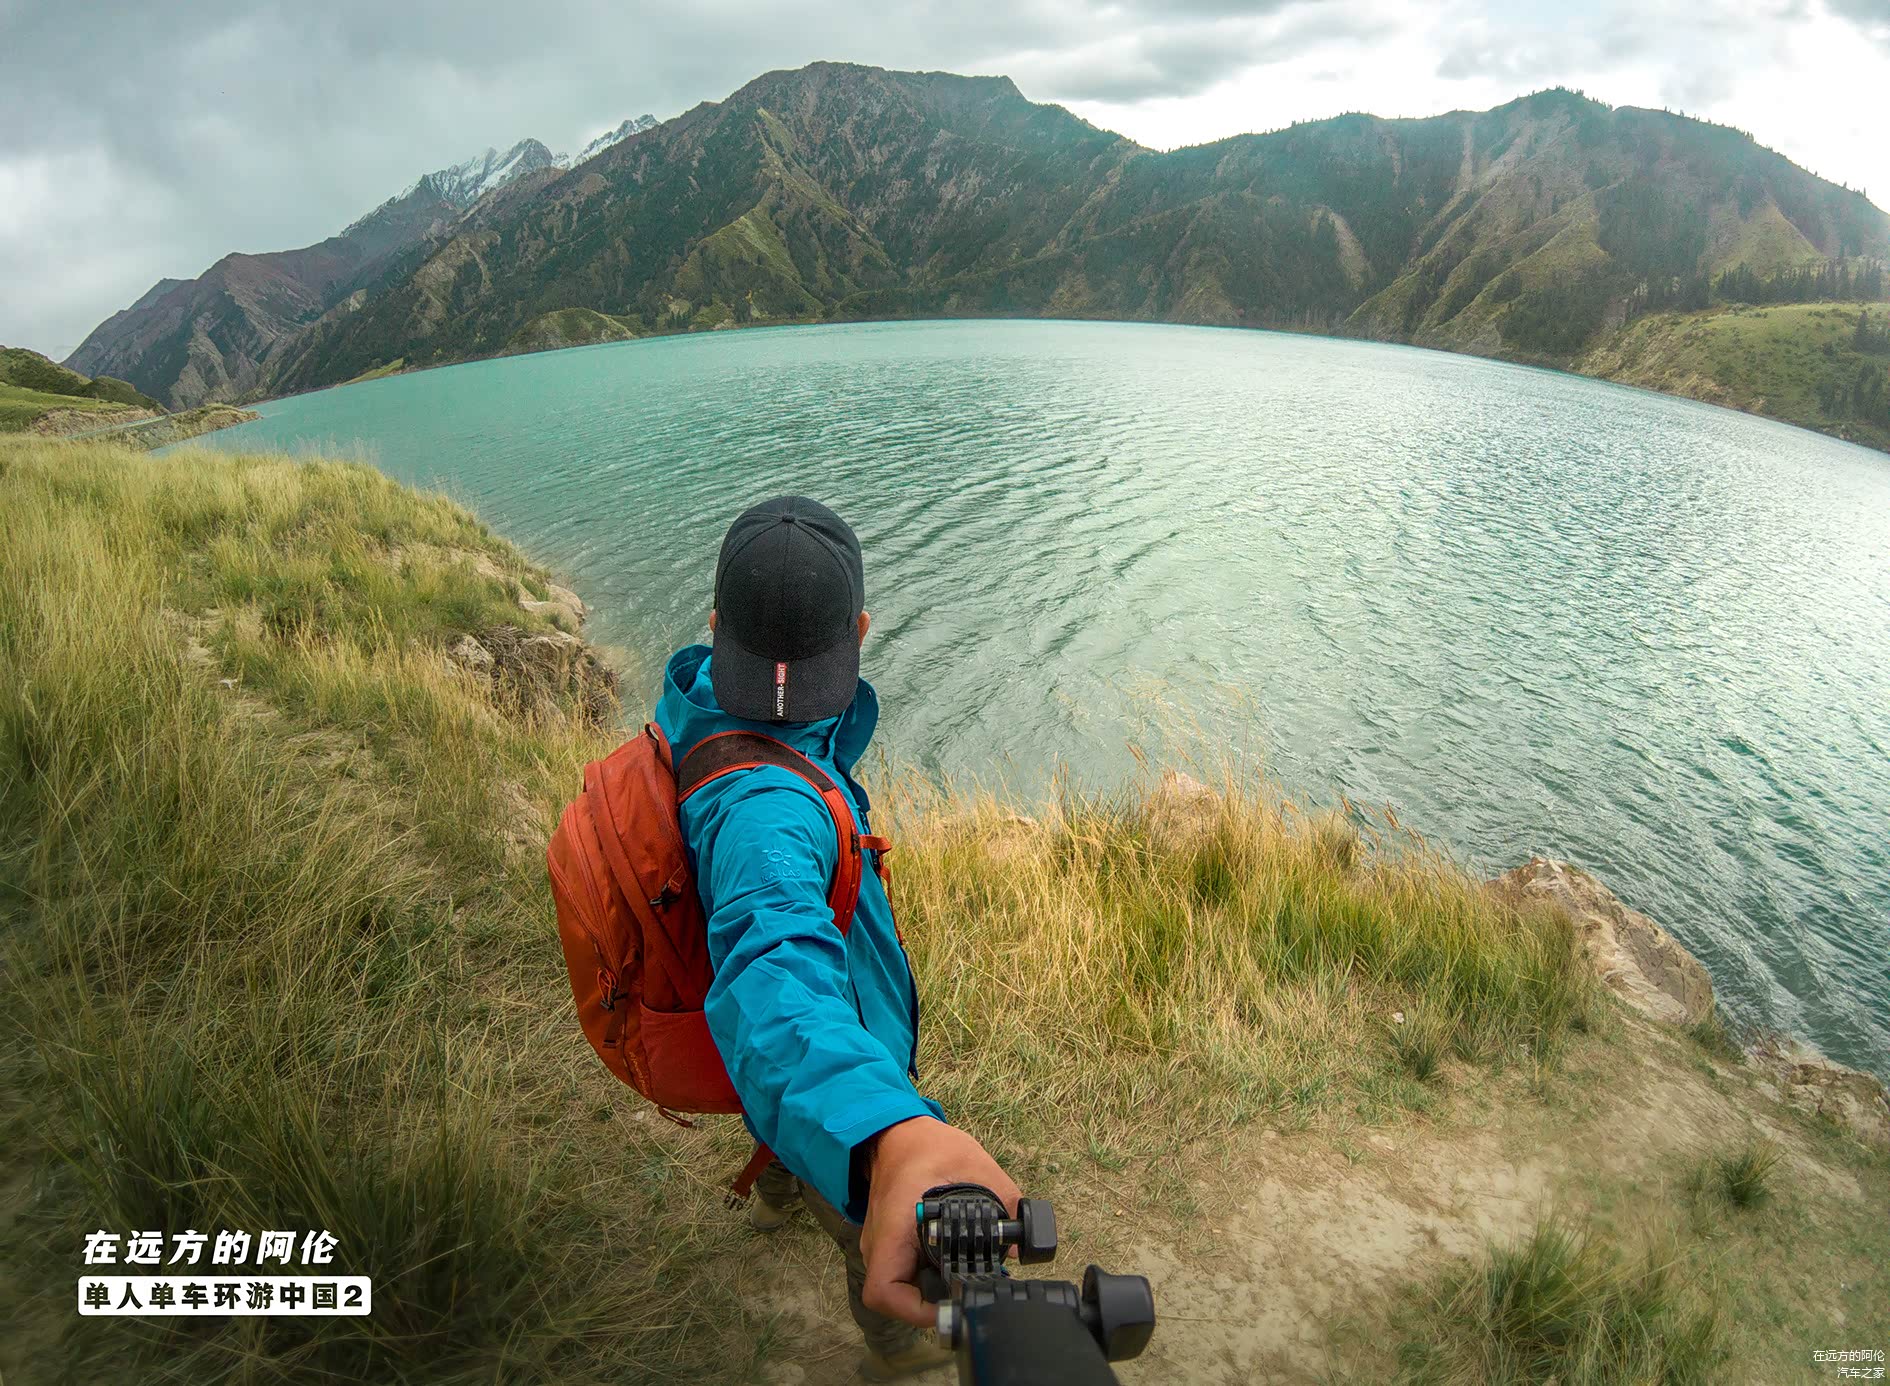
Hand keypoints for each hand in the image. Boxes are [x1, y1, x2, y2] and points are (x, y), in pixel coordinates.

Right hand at [858, 1116, 1022, 1327]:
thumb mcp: (973, 1164)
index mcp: (893, 1227)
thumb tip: (1018, 1245)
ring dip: (931, 1290)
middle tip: (969, 1290)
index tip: (951, 1301)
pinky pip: (904, 1273)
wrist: (898, 1133)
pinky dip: (928, 1275)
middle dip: (932, 1302)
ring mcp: (881, 1245)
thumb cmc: (927, 1146)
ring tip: (967, 1277)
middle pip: (895, 1297)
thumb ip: (1003, 1200)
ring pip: (900, 1288)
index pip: (884, 1291)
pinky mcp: (890, 1244)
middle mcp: (879, 1243)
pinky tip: (954, 1263)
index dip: (915, 1311)